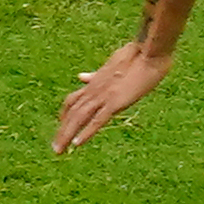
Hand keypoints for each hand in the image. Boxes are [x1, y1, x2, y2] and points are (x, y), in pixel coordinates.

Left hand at [52, 40, 171, 154]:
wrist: (148, 53)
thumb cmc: (136, 56)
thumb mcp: (112, 64)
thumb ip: (96, 74)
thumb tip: (81, 76)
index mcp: (95, 82)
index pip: (73, 100)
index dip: (65, 114)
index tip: (60, 125)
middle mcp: (95, 89)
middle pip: (72, 111)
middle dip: (62, 130)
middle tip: (54, 147)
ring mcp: (103, 95)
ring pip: (79, 117)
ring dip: (67, 134)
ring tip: (59, 150)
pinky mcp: (115, 102)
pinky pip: (97, 120)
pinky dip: (86, 132)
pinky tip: (77, 144)